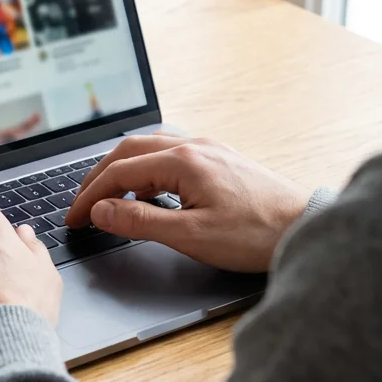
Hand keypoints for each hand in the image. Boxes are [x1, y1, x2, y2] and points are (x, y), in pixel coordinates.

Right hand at [66, 134, 310, 272]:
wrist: (306, 226)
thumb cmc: (256, 234)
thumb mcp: (191, 235)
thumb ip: (141, 222)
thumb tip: (102, 212)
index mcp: (183, 161)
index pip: (119, 172)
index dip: (90, 196)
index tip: (74, 218)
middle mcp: (194, 146)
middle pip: (129, 151)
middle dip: (99, 178)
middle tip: (82, 206)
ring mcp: (209, 149)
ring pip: (149, 149)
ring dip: (122, 171)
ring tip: (108, 198)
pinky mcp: (220, 160)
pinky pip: (170, 155)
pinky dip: (146, 171)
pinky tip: (148, 191)